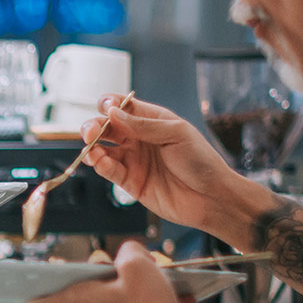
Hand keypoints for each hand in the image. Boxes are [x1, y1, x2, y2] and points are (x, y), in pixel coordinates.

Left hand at [15, 241, 187, 302]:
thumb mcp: (139, 265)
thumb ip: (129, 251)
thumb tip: (130, 253)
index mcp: (80, 301)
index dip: (30, 301)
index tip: (23, 300)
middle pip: (77, 299)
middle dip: (94, 281)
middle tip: (113, 268)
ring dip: (124, 291)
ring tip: (152, 279)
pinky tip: (174, 297)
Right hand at [83, 94, 255, 234]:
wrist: (211, 197)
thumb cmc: (201, 161)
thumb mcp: (175, 134)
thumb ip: (143, 124)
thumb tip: (113, 113)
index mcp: (152, 121)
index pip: (123, 107)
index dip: (110, 105)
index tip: (106, 108)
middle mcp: (140, 139)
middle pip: (107, 128)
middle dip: (94, 127)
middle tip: (91, 132)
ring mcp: (134, 160)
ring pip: (103, 150)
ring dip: (92, 147)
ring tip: (92, 150)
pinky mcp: (131, 182)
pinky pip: (110, 171)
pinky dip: (101, 166)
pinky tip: (101, 163)